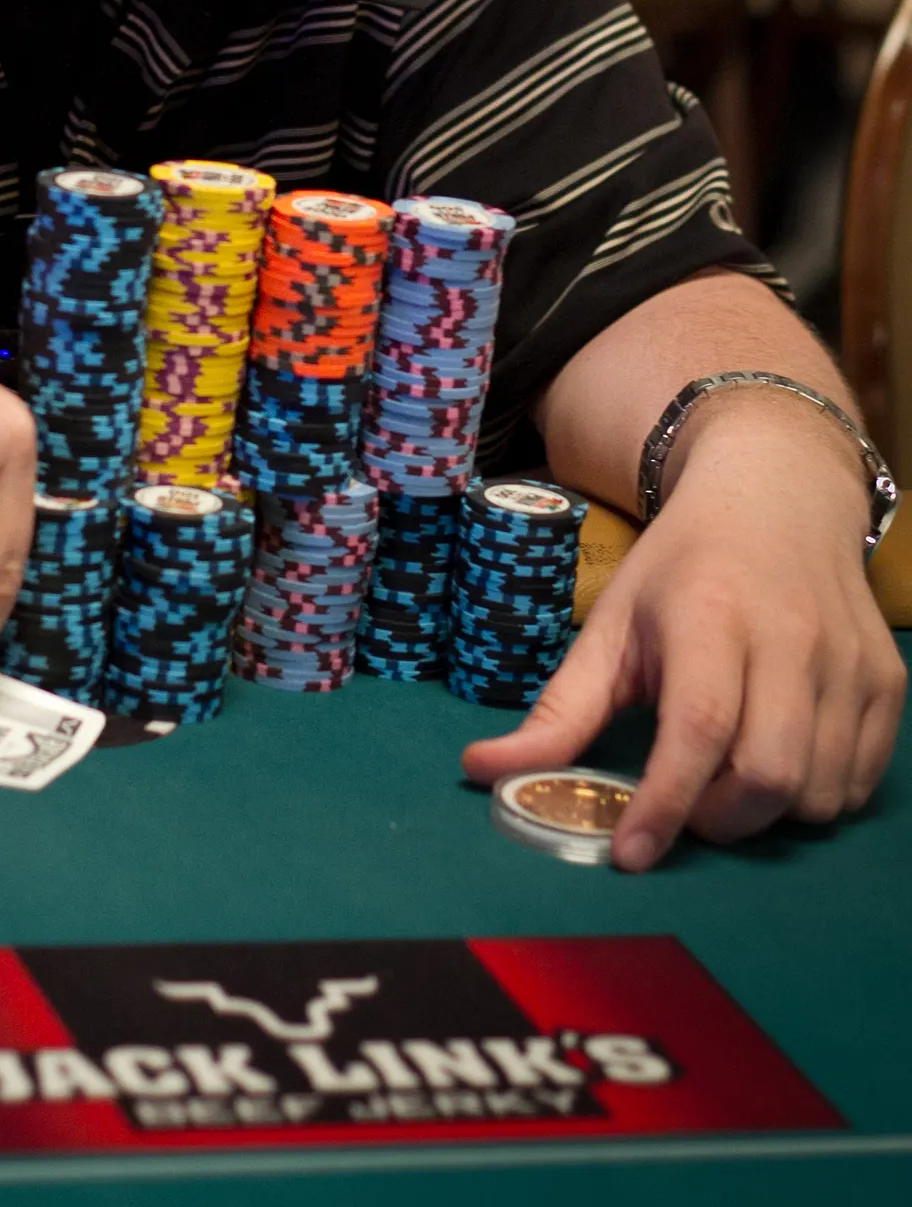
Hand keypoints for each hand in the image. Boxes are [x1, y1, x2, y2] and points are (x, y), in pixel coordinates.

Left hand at [462, 401, 905, 867]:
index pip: (697, 729)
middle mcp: (788, 637)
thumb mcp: (612, 625)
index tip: (629, 855)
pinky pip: (859, 783)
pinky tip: (777, 761)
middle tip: (681, 804)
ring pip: (817, 793)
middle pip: (767, 776)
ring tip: (726, 778)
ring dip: (766, 816)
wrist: (777, 497)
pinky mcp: (887, 682)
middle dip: (715, 821)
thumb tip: (480, 771)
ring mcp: (847, 660)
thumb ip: (559, 709)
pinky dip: (814, 797)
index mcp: (708, 615)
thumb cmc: (682, 569)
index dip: (665, 803)